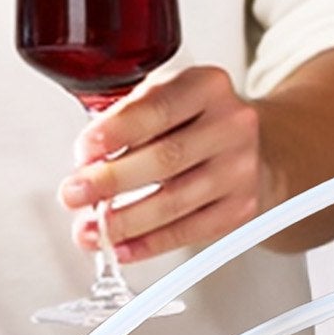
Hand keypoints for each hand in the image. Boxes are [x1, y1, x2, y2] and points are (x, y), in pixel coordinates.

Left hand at [58, 67, 266, 263]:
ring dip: (125, 221)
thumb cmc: (199, 122)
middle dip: (111, 181)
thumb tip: (87, 163)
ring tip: (92, 230)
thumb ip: (130, 117)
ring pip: (175, 202)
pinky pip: (189, 232)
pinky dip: (150, 244)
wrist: (259, 148)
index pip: (158, 108)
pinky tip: (123, 248)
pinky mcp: (241, 209)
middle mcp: (231, 126)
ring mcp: (240, 170)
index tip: (84, 151)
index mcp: (208, 87)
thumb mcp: (170, 96)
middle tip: (74, 194)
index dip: (116, 131)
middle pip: (165, 159)